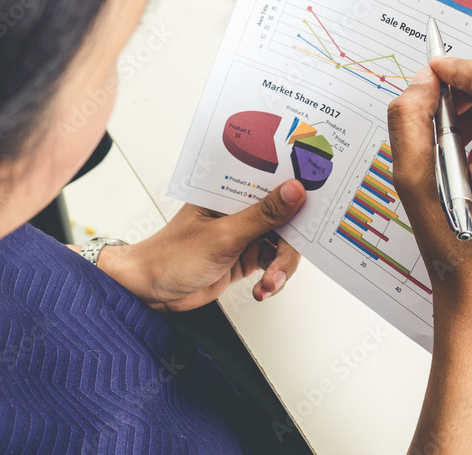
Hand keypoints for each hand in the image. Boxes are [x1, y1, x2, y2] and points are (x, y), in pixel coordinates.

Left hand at [99, 180, 305, 311]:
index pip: (271, 179)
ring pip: (282, 244)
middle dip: (294, 238)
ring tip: (271, 283)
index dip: (296, 185)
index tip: (320, 195)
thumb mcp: (223, 235)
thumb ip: (263, 215)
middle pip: (284, 215)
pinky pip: (273, 264)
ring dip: (282, 266)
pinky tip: (263, 289)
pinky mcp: (246, 257)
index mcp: (228, 189)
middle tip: (295, 254)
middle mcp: (239, 208)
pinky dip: (273, 279)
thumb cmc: (172, 256)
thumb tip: (294, 191)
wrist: (151, 292)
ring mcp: (244, 233)